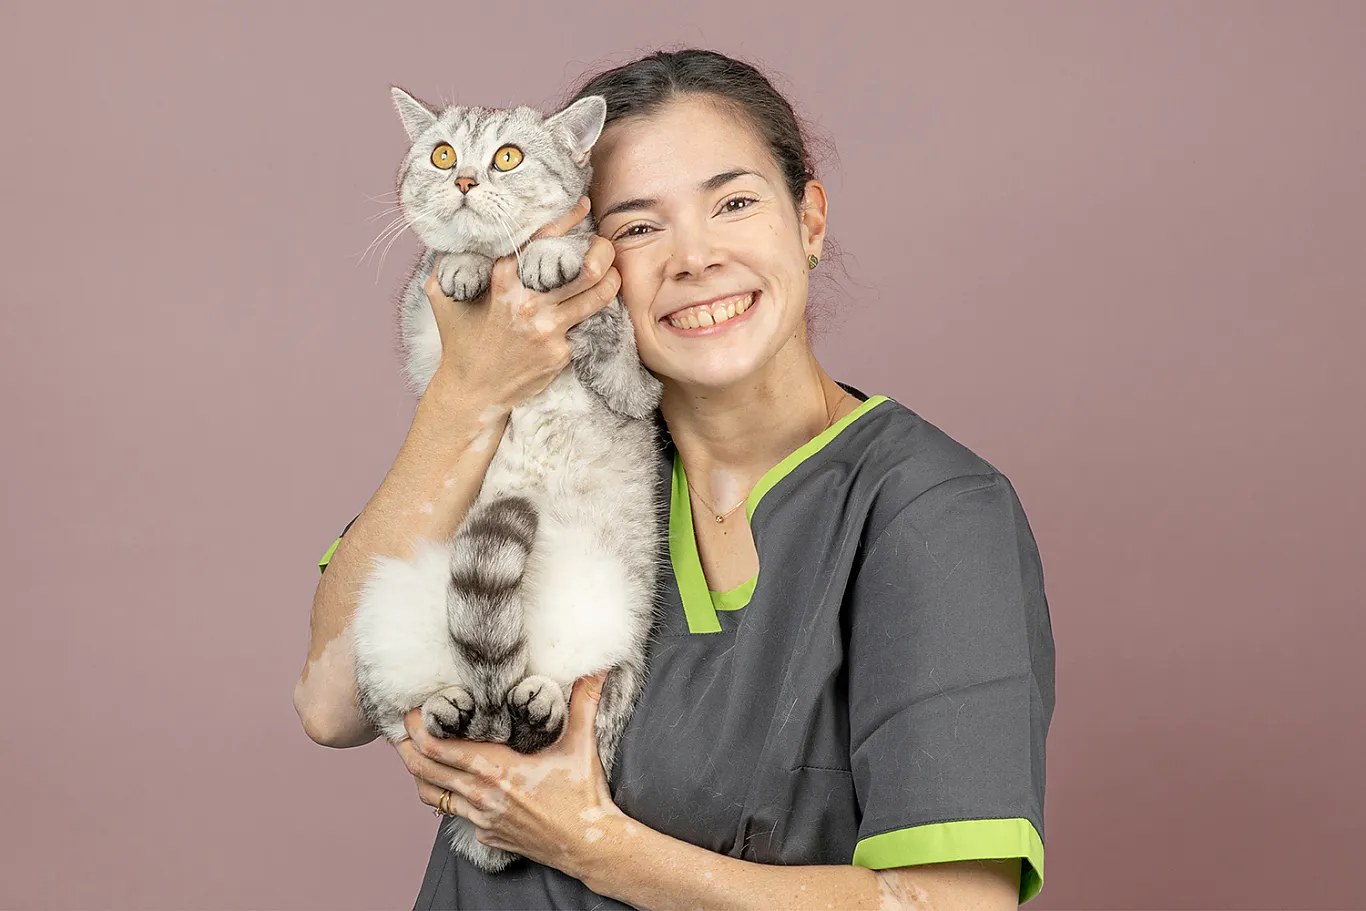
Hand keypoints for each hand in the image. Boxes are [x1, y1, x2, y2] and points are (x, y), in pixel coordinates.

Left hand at [394, 674, 620, 878]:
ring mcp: (481, 819)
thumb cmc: (583, 795)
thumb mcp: (582, 745)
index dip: (419, 730)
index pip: (439, 749)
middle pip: (423, 771)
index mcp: (496, 770)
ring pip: (433, 795)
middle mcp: (481, 796)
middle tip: (401, 728)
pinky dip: (448, 795)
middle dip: (407, 748)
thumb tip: (596, 669)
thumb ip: (584, 702)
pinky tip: (453, 781)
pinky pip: (456, 813)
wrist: (589, 845)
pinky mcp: (487, 835)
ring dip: (421, 774)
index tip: (412, 711)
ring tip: (416, 753)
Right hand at [424, 197, 620, 410]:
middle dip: (603, 250)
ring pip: (599, 295)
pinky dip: (592, 311)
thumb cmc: (459, 340)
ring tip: (610, 272)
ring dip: (612, 279)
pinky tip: (593, 304)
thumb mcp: (444, 294)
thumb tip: (455, 231)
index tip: (583, 207)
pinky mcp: (562, 352)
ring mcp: (549, 329)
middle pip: (587, 267)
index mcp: (503, 280)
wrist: (473, 391)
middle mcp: (530, 302)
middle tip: (603, 246)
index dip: (570, 219)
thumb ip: (451, 260)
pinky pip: (587, 324)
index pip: (545, 239)